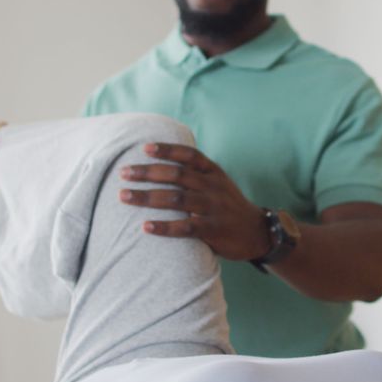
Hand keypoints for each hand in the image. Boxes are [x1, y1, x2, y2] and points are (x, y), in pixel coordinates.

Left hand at [119, 143, 270, 260]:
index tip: (144, 148)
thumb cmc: (228, 206)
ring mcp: (213, 208)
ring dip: (147, 197)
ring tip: (124, 196)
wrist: (257, 232)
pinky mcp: (213, 230)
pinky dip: (164, 227)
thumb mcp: (219, 183)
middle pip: (176, 175)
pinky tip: (145, 226)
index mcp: (214, 172)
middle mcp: (213, 187)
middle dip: (147, 172)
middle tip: (123, 173)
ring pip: (176, 199)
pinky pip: (185, 227)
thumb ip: (197, 174)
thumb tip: (161, 164)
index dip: (166, 150)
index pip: (189, 155)